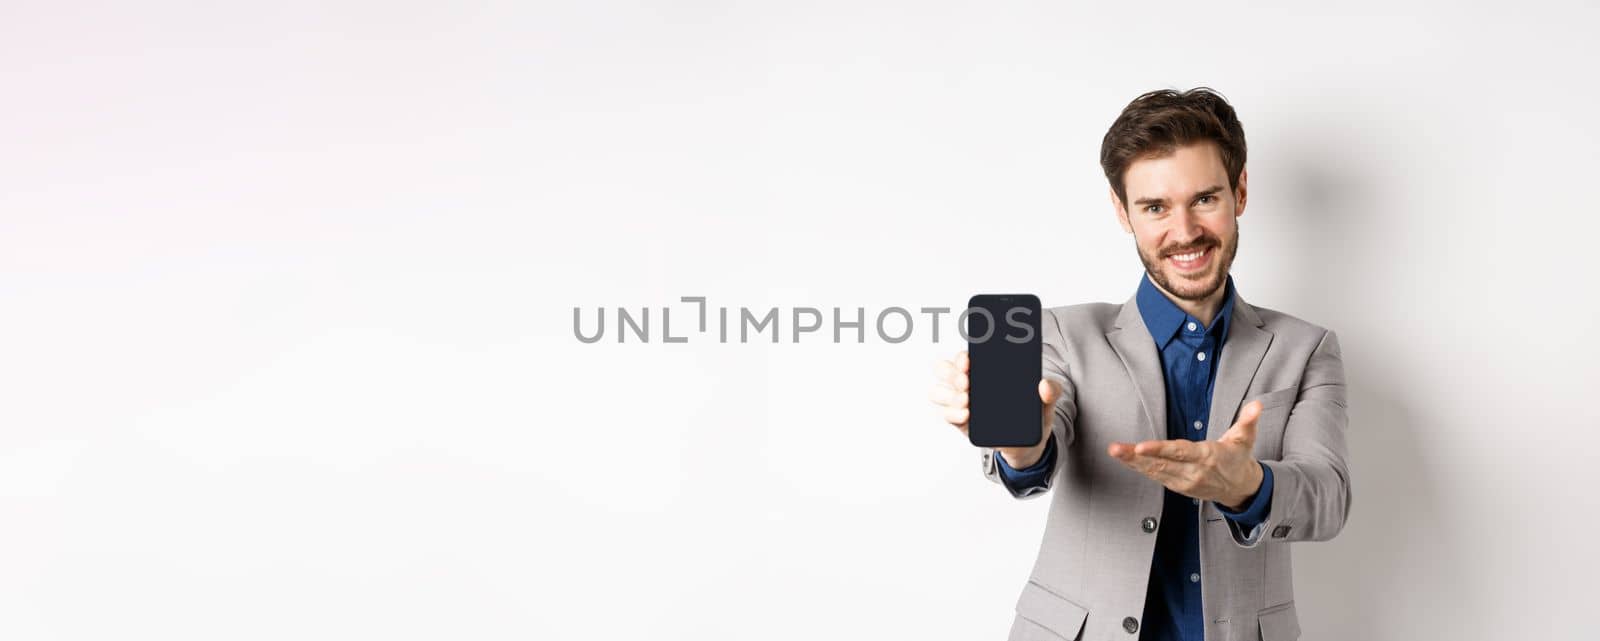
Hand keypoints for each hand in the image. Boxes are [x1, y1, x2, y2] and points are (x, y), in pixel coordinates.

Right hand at [930, 350, 1060, 468]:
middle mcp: (968, 384)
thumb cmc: (1031, 415)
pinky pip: (947, 415)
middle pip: (944, 370)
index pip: (964, 357)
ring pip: (939, 392)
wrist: (1028, 444)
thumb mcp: (1046, 402)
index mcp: (985, 371)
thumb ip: (1051, 390)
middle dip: (952, 373)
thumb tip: (1044, 385)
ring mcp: (962, 403)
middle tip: (967, 380)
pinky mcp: (962, 423)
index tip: (969, 360)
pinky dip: (953, 413)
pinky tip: (966, 414)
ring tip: (967, 399)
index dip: (962, 356)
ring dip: (949, 394)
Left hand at [1106, 400, 1265, 509]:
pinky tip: (1125, 459)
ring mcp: (1184, 482)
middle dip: (1136, 457)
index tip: (1141, 446)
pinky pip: (1155, 476)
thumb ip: (1248, 420)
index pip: (1179, 452)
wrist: (1241, 488)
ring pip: (1154, 471)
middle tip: (1115, 449)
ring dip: (1132, 463)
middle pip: (1161, 464)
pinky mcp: (1178, 486)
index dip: (1159, 450)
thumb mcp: (1245, 438)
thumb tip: (1257, 405)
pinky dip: (1139, 468)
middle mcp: (1193, 472)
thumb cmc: (1238, 458)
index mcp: (1207, 457)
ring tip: (1114, 451)